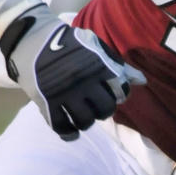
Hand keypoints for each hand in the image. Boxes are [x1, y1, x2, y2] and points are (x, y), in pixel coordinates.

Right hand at [0, 0, 145, 140]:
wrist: (33, 40)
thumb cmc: (71, 44)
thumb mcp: (97, 48)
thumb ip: (118, 65)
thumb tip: (142, 81)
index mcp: (98, 65)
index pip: (120, 89)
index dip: (120, 93)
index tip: (114, 93)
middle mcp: (83, 81)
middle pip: (105, 109)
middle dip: (105, 109)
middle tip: (99, 106)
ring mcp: (64, 93)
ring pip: (85, 121)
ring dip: (88, 121)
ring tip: (85, 115)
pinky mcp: (46, 102)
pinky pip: (61, 127)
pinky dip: (69, 134)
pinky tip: (72, 132)